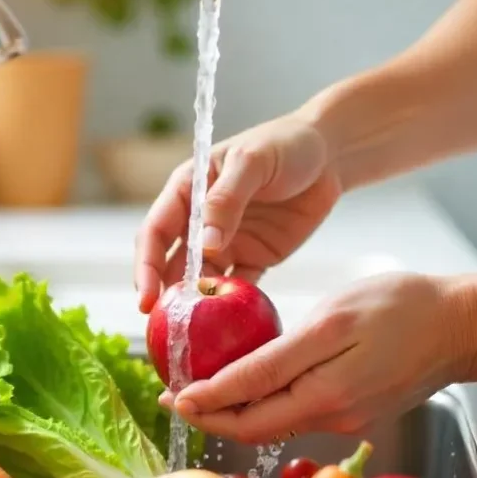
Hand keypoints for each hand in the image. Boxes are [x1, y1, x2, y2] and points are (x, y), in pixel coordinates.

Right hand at [134, 112, 341, 312]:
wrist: (330, 154)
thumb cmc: (285, 144)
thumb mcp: (252, 162)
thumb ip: (226, 200)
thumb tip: (205, 244)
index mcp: (188, 192)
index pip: (155, 232)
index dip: (146, 266)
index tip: (145, 297)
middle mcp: (199, 221)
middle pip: (171, 264)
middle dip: (164, 296)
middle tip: (163, 328)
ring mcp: (226, 242)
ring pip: (201, 281)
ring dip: (195, 305)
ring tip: (194, 333)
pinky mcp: (254, 258)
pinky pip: (237, 287)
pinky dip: (231, 306)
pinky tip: (229, 324)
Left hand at [160, 272, 476, 443]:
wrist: (465, 325)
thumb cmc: (403, 308)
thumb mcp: (332, 322)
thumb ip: (277, 359)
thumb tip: (228, 384)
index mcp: (322, 395)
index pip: (247, 411)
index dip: (204, 406)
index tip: (171, 398)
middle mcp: (331, 416)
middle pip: (255, 427)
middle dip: (211, 415)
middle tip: (172, 399)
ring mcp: (345, 417)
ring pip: (275, 422)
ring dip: (235, 410)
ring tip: (200, 389)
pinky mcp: (354, 410)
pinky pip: (298, 413)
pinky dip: (265, 403)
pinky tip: (248, 384)